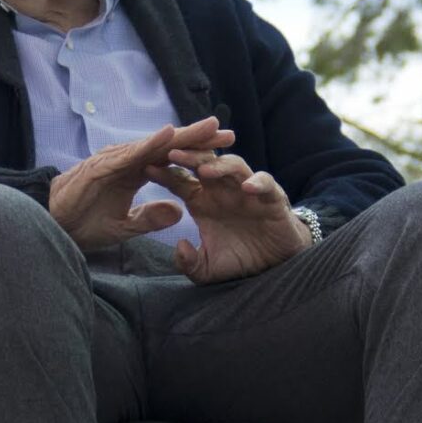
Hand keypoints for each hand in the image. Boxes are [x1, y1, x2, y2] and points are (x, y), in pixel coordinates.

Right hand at [47, 117, 227, 250]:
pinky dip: (150, 144)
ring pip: (155, 145)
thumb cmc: (83, 222)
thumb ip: (150, 218)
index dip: (197, 155)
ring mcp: (115, 160)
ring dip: (182, 135)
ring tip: (209, 126)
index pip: (173, 160)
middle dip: (198, 138)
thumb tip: (179, 212)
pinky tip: (169, 134)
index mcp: (136, 173)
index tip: (224, 153)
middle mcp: (129, 161)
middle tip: (228, 132)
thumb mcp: (124, 226)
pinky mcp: (102, 166)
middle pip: (169, 146)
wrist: (51, 224)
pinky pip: (131, 154)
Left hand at [166, 149, 306, 284]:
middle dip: (189, 156)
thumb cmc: (240, 258)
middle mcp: (223, 190)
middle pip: (204, 163)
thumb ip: (190, 263)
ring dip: (219, 165)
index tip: (145, 168)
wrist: (276, 264)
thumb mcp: (208, 269)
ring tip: (204, 169)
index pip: (180, 181)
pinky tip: (247, 188)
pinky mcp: (272, 197)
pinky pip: (265, 183)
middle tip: (172, 153)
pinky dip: (258, 182)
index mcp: (202, 201)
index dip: (164, 173)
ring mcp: (247, 190)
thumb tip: (180, 248)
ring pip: (233, 166)